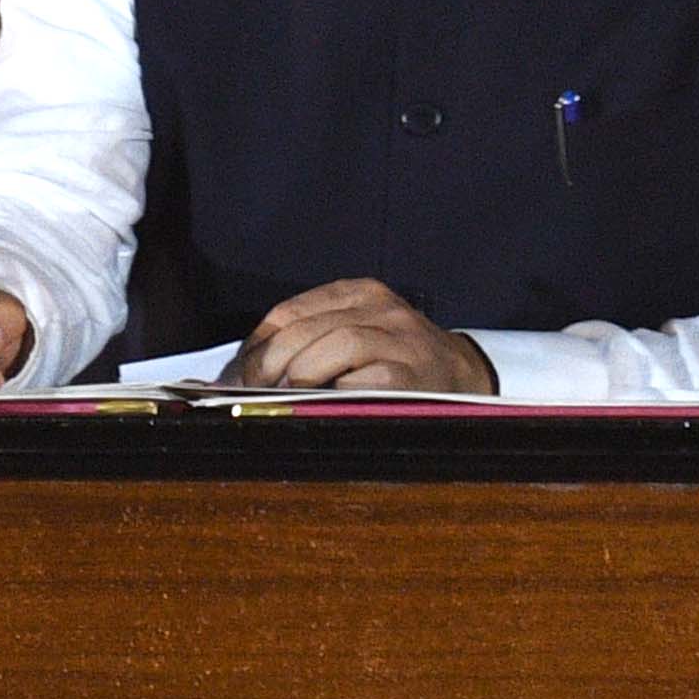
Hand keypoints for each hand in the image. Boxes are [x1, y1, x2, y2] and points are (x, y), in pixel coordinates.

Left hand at [229, 277, 495, 394]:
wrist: (464, 377)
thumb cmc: (396, 362)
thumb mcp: (355, 336)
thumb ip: (308, 343)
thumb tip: (239, 374)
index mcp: (357, 293)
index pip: (288, 312)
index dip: (254, 347)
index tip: (233, 377)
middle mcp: (379, 307)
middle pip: (304, 328)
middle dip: (267, 366)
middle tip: (249, 395)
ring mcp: (400, 338)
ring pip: (336, 344)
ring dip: (300, 376)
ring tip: (284, 400)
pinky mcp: (412, 372)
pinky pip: (366, 378)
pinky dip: (338, 391)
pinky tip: (327, 405)